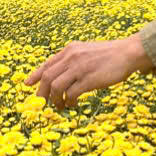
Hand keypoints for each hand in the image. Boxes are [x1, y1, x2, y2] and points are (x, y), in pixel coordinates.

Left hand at [24, 33, 153, 108]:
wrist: (128, 53)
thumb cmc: (110, 54)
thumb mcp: (87, 51)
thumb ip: (73, 59)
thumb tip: (62, 73)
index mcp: (70, 50)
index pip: (47, 63)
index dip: (35, 75)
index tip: (27, 84)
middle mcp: (71, 57)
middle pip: (47, 77)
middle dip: (42, 93)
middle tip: (44, 103)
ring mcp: (79, 68)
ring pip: (55, 86)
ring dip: (55, 99)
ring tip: (60, 106)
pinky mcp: (89, 79)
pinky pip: (71, 93)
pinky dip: (69, 101)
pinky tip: (73, 104)